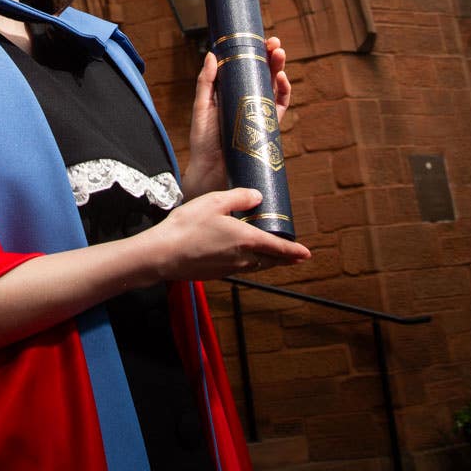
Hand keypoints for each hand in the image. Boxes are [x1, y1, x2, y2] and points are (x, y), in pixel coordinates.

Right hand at [140, 188, 309, 282]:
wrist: (163, 254)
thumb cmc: (187, 226)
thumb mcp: (214, 202)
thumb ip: (239, 197)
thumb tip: (257, 197)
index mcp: (247, 240)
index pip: (278, 247)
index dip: (294, 251)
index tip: (307, 253)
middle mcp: (242, 258)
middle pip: (270, 261)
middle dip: (283, 258)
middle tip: (293, 255)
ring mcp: (229, 269)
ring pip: (255, 266)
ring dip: (265, 260)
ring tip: (268, 253)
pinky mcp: (217, 274)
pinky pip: (239, 268)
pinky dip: (247, 262)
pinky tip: (238, 253)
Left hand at [181, 36, 290, 201]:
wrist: (211, 171)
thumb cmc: (203, 140)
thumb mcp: (202, 107)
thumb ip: (206, 82)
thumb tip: (212, 54)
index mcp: (231, 92)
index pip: (245, 67)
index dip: (254, 52)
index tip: (258, 39)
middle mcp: (247, 100)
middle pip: (263, 73)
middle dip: (271, 56)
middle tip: (274, 43)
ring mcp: (259, 112)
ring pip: (274, 86)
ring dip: (279, 68)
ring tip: (279, 54)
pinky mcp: (268, 127)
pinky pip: (280, 106)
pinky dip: (284, 91)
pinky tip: (281, 79)